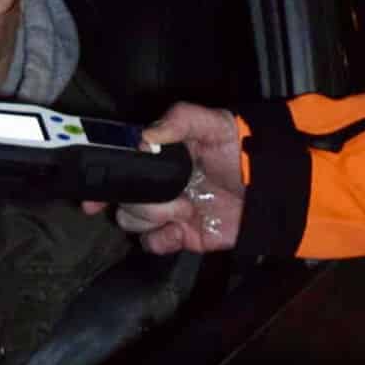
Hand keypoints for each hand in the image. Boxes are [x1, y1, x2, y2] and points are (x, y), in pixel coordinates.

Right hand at [82, 103, 244, 254]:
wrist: (272, 190)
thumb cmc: (242, 150)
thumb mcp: (214, 124)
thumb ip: (180, 120)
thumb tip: (144, 137)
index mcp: (160, 156)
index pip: (119, 165)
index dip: (102, 177)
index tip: (93, 191)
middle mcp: (157, 184)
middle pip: (120, 197)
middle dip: (137, 200)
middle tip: (170, 197)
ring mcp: (166, 211)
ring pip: (130, 221)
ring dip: (152, 217)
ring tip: (183, 209)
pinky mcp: (179, 236)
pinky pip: (152, 244)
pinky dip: (160, 239)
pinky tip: (180, 229)